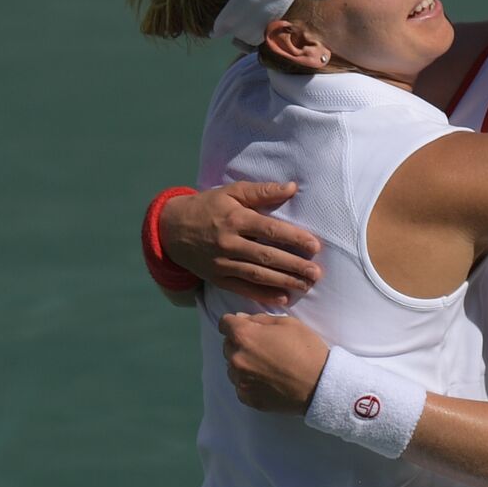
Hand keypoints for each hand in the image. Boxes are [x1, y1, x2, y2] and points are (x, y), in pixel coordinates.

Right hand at [160, 182, 321, 304]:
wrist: (171, 228)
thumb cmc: (208, 206)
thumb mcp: (231, 192)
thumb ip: (262, 191)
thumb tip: (292, 188)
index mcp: (236, 219)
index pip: (269, 230)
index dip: (294, 238)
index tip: (315, 246)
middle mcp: (229, 243)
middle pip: (266, 256)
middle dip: (294, 266)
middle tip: (316, 273)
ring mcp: (222, 263)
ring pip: (257, 275)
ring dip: (283, 281)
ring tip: (306, 286)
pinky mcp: (217, 277)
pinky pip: (242, 288)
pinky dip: (263, 295)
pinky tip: (283, 298)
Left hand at [220, 312, 330, 413]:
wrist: (319, 384)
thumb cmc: (306, 349)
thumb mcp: (288, 323)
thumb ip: (260, 318)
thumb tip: (241, 319)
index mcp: (244, 336)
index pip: (225, 323)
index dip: (235, 322)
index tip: (246, 326)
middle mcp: (236, 358)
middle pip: (227, 345)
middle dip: (240, 343)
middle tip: (263, 347)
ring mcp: (240, 380)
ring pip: (232, 367)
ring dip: (243, 363)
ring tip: (266, 365)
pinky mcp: (247, 398)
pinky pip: (240, 385)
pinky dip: (249, 381)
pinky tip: (267, 380)